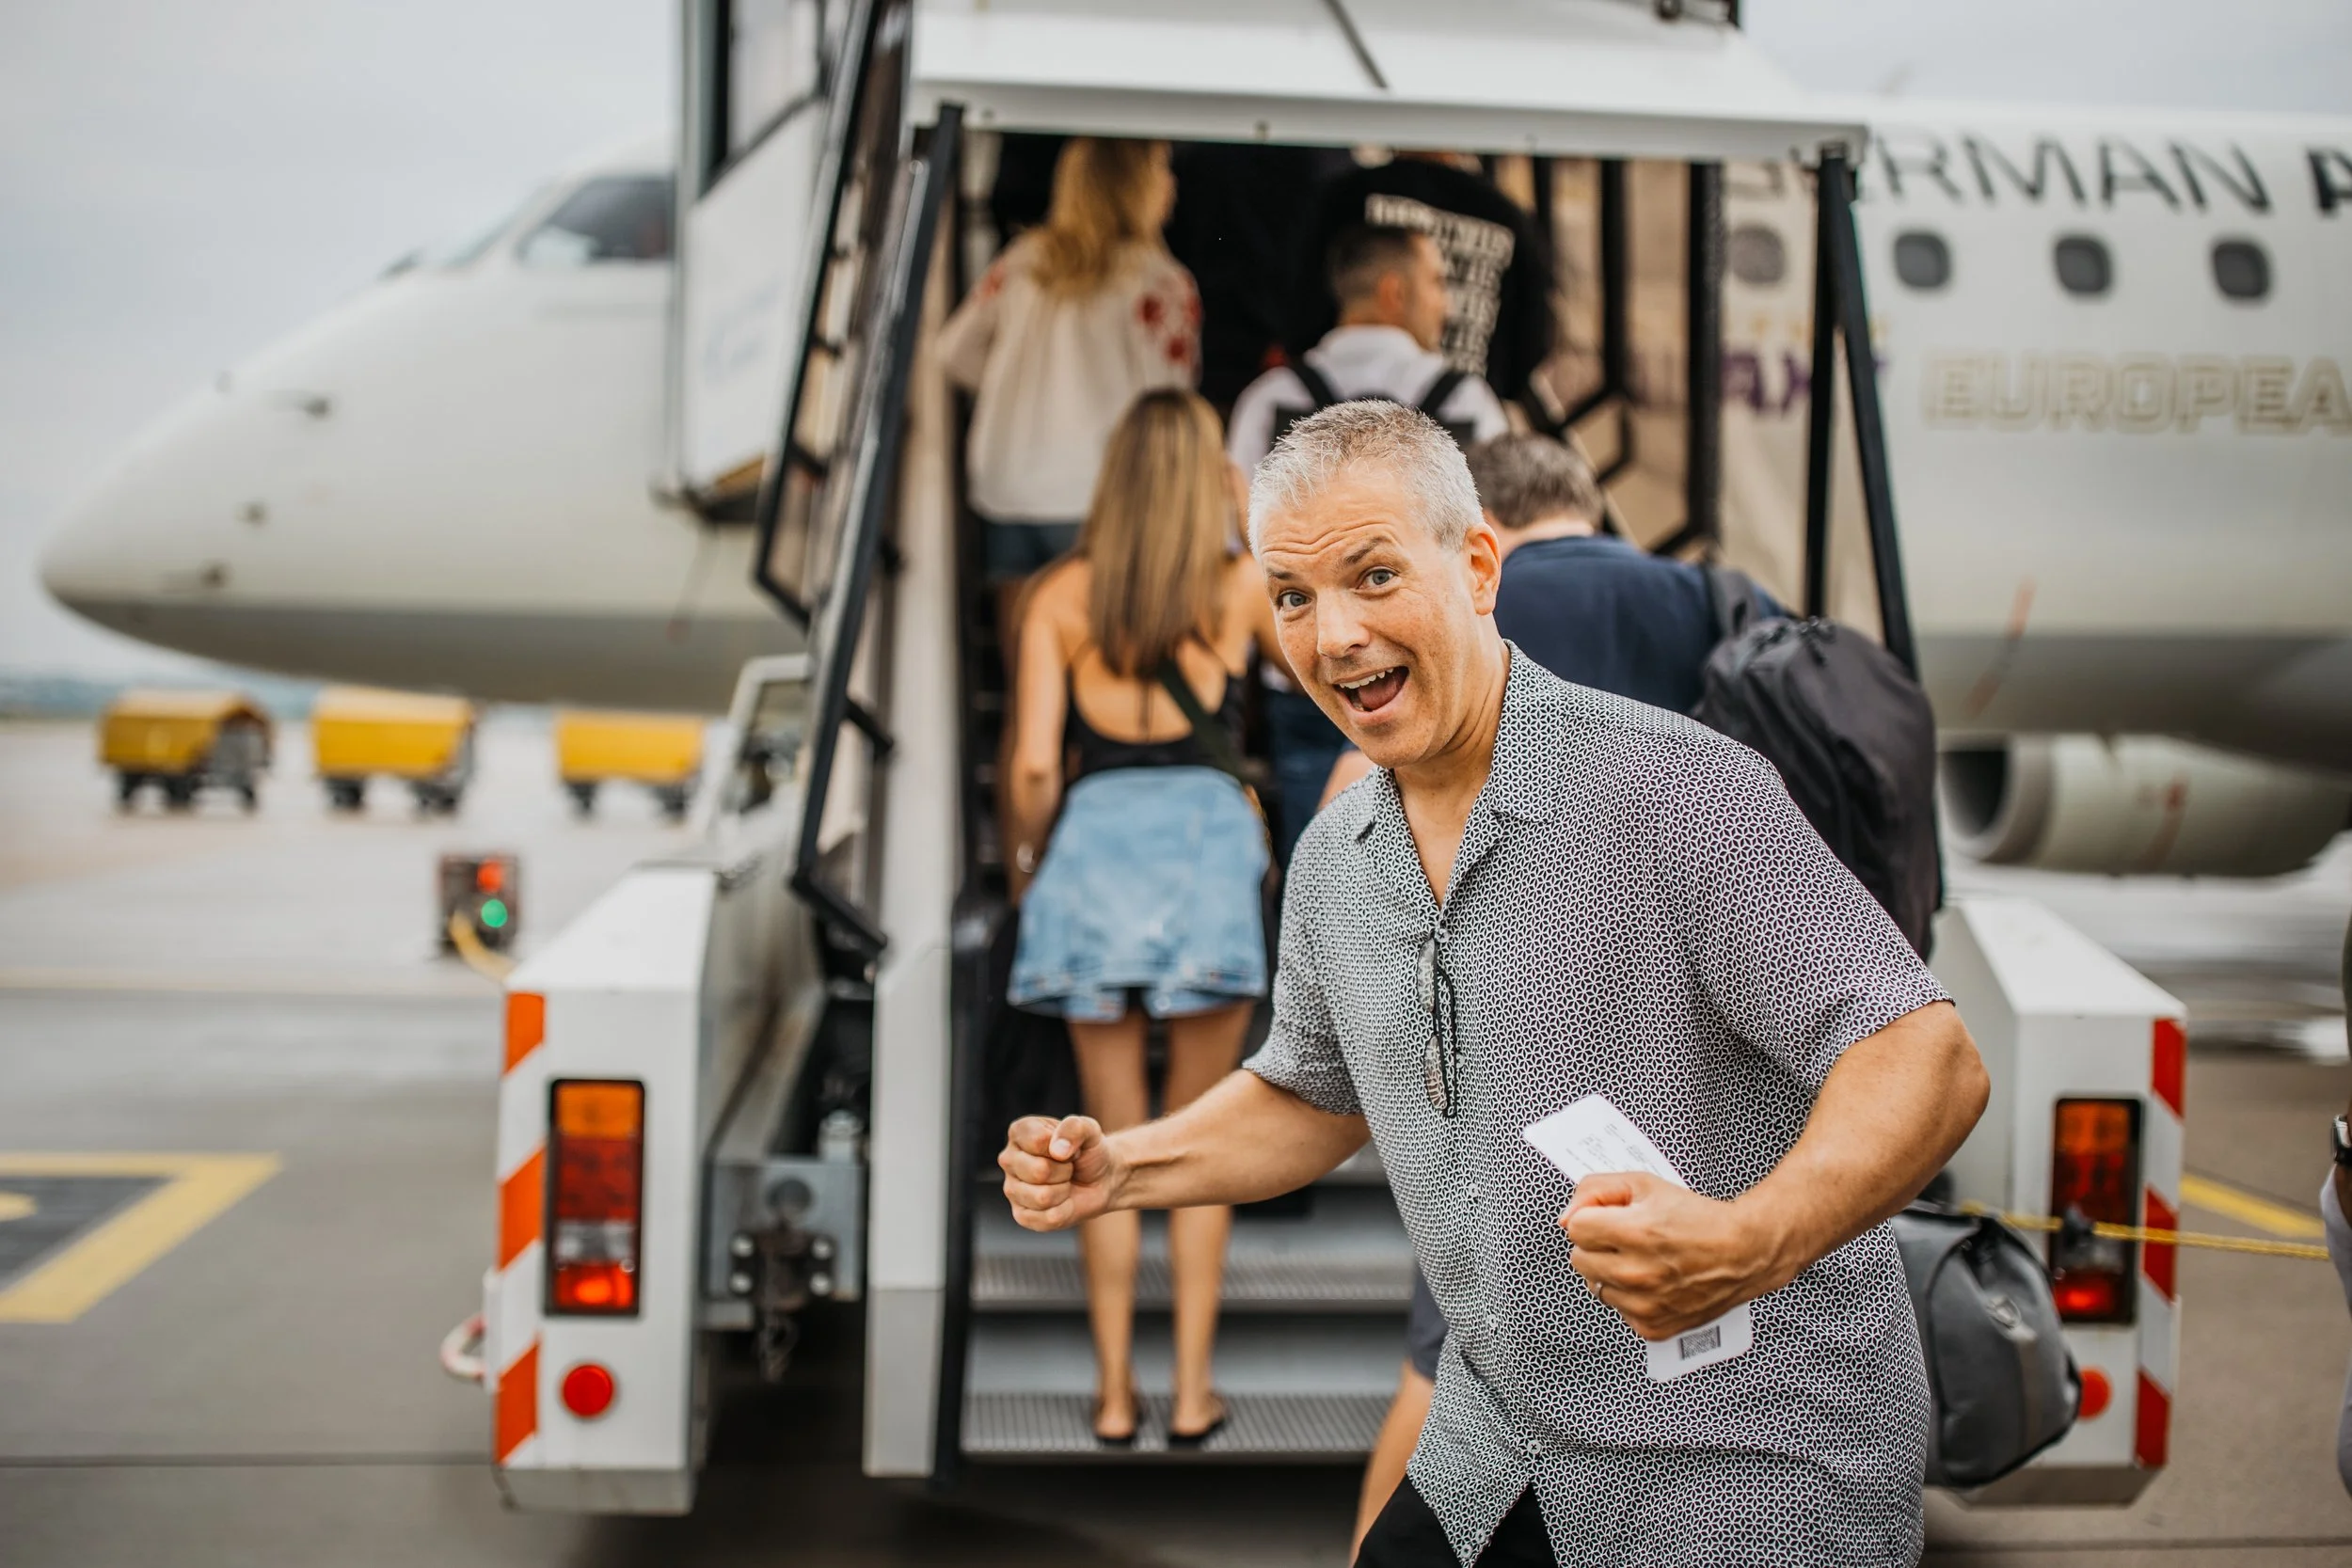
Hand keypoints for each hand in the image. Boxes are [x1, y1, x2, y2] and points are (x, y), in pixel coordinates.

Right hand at [999, 1114, 1122, 1230]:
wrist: (1101, 1180)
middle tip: (1068, 1167)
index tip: (1068, 1147)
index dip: (1064, 1147)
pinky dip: (1064, 1210)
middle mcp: (1009, 1160)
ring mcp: (1012, 1189)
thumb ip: (1074, 1128)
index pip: (1039, 1141)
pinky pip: (1048, 1218)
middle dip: (1064, 1171)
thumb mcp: (1090, 1130)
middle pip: (1039, 1171)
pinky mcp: (1021, 1215)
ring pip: (1042, 1197)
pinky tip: (1062, 1201)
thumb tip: (1057, 1151)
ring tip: (1064, 1183)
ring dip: (1064, 1191)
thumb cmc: (1089, 1151)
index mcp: (1019, 1133)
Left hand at [1561, 1171, 1794, 1340]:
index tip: (1612, 1219)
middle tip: (1627, 1239)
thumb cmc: (1699, 1218)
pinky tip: (1652, 1282)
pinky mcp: (1652, 1326)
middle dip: (1598, 1245)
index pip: (1575, 1229)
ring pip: (1595, 1285)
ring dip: (1611, 1272)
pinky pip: (1617, 1309)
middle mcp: (1639, 1272)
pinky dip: (1629, 1296)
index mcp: (1636, 1232)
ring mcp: (1645, 1304)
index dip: (1593, 1218)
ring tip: (1643, 1260)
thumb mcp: (1645, 1184)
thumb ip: (1595, 1190)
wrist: (1744, 1252)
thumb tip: (1566, 1217)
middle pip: (1579, 1259)